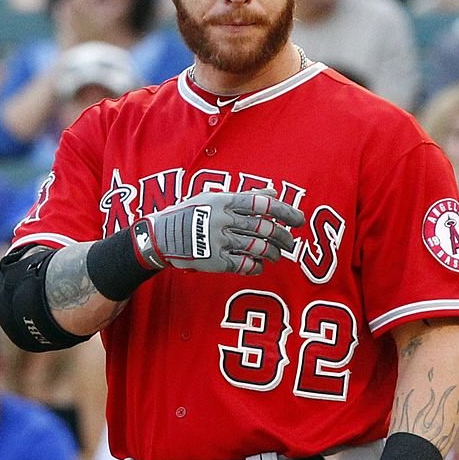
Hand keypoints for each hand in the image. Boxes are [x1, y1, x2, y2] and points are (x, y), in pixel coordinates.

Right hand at [133, 189, 304, 274]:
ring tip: (277, 255)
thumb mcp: (213, 198)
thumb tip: (272, 192)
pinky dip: (256, 267)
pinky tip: (260, 267)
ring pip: (257, 248)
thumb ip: (244, 196)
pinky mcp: (214, 261)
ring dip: (273, 254)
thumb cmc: (190, 214)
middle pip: (264, 228)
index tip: (299, 220)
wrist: (159, 236)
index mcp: (223, 201)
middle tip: (290, 242)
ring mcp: (218, 241)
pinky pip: (244, 265)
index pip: (262, 205)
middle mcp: (222, 220)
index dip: (285, 212)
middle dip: (283, 237)